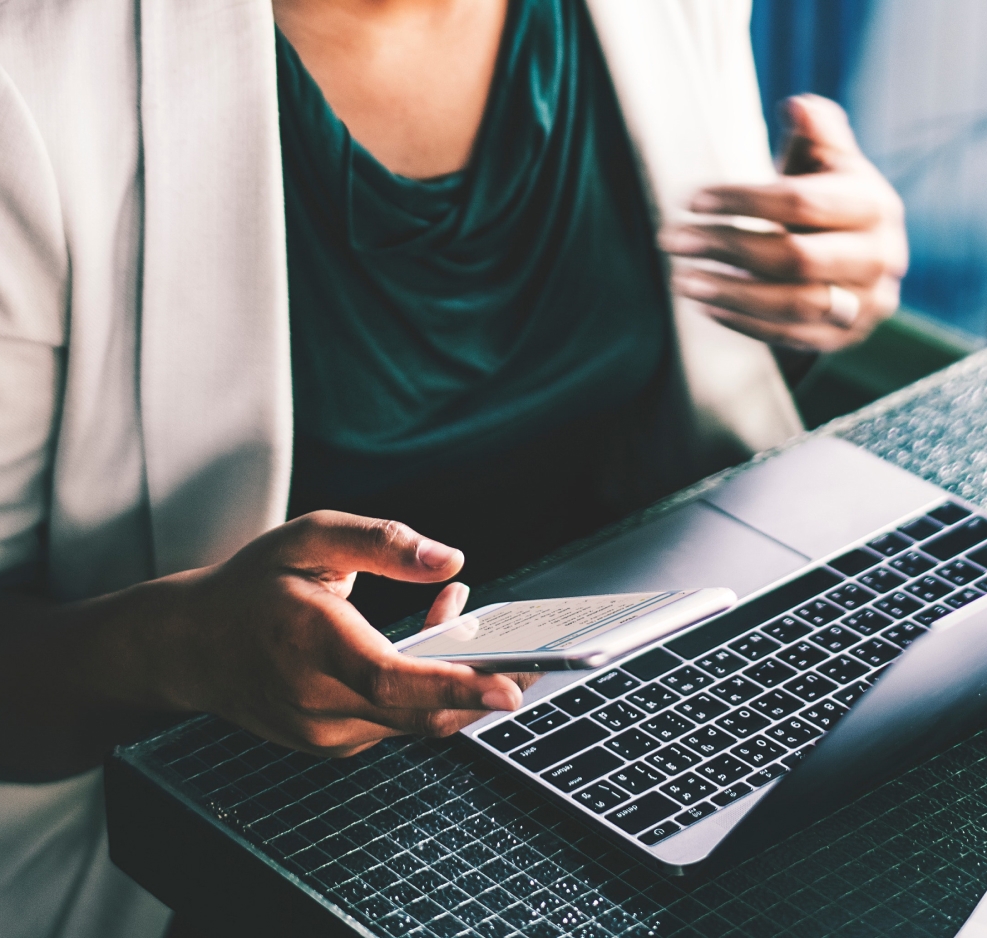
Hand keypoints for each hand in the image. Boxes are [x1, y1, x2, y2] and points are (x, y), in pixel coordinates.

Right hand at [166, 511, 530, 757]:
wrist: (191, 647)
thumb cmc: (252, 585)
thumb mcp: (310, 538)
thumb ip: (382, 544)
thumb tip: (450, 560)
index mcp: (310, 644)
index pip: (391, 680)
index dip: (453, 686)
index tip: (507, 688)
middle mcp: (317, 701)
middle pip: (419, 712)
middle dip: (484, 689)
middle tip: (533, 661)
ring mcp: (324, 732)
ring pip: (415, 720)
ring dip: (456, 682)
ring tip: (476, 626)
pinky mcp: (333, 743)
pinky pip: (397, 721)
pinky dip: (426, 690)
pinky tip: (433, 643)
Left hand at [660, 94, 907, 351]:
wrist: (857, 263)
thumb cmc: (828, 204)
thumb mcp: (828, 164)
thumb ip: (817, 134)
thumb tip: (797, 106)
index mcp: (875, 206)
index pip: (800, 202)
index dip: (742, 200)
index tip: (691, 199)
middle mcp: (879, 258)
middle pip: (794, 257)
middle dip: (726, 247)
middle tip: (671, 240)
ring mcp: (864, 304)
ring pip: (791, 304)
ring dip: (728, 292)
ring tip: (680, 279)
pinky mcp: (844, 339)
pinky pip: (787, 336)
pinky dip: (741, 322)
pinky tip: (704, 305)